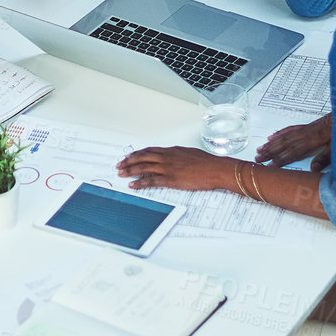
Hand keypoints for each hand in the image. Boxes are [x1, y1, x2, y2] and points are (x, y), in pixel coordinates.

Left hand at [116, 146, 230, 191]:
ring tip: (121, 174)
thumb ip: (179, 155)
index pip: (149, 150)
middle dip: (129, 161)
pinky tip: (133, 185)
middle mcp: (167, 157)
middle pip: (143, 157)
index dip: (137, 153)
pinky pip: (151, 181)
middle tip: (119, 164)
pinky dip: (140, 182)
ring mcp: (168, 168)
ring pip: (143, 167)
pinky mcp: (171, 179)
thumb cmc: (207, 163)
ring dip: (130, 170)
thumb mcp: (190, 154)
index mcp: (172, 150)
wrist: (216, 169)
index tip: (129, 156)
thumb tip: (173, 157)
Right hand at [255, 113, 332, 170]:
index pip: (292, 152)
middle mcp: (306, 133)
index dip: (280, 160)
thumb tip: (312, 169)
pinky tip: (273, 136)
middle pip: (284, 144)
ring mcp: (306, 128)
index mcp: (312, 139)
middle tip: (257, 159)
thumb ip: (325, 158)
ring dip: (271, 143)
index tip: (268, 166)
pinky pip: (291, 129)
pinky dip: (280, 133)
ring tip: (260, 149)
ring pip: (285, 136)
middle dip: (270, 152)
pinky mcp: (309, 125)